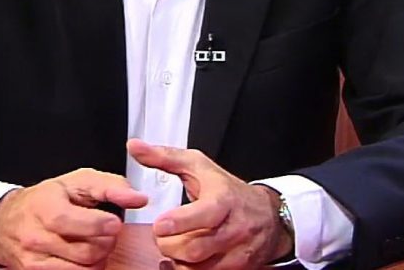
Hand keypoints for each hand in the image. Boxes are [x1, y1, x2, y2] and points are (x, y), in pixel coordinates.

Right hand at [0, 168, 148, 268]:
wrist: (9, 222)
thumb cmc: (48, 199)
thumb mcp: (77, 182)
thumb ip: (111, 186)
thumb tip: (138, 198)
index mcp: (44, 206)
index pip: (70, 221)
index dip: (99, 224)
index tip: (114, 223)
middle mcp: (36, 236)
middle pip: (85, 250)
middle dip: (106, 242)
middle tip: (107, 231)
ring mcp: (35, 260)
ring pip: (84, 269)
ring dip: (100, 258)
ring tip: (97, 243)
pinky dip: (88, 269)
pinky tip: (86, 256)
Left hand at [127, 139, 292, 268]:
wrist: (268, 215)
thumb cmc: (227, 189)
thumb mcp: (198, 167)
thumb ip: (164, 157)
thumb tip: (134, 147)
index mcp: (224, 199)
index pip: (205, 214)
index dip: (180, 222)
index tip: (159, 225)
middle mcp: (234, 228)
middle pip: (194, 248)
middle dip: (169, 244)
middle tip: (161, 233)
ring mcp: (237, 252)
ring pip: (199, 267)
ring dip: (177, 259)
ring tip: (172, 244)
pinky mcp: (238, 268)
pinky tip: (181, 259)